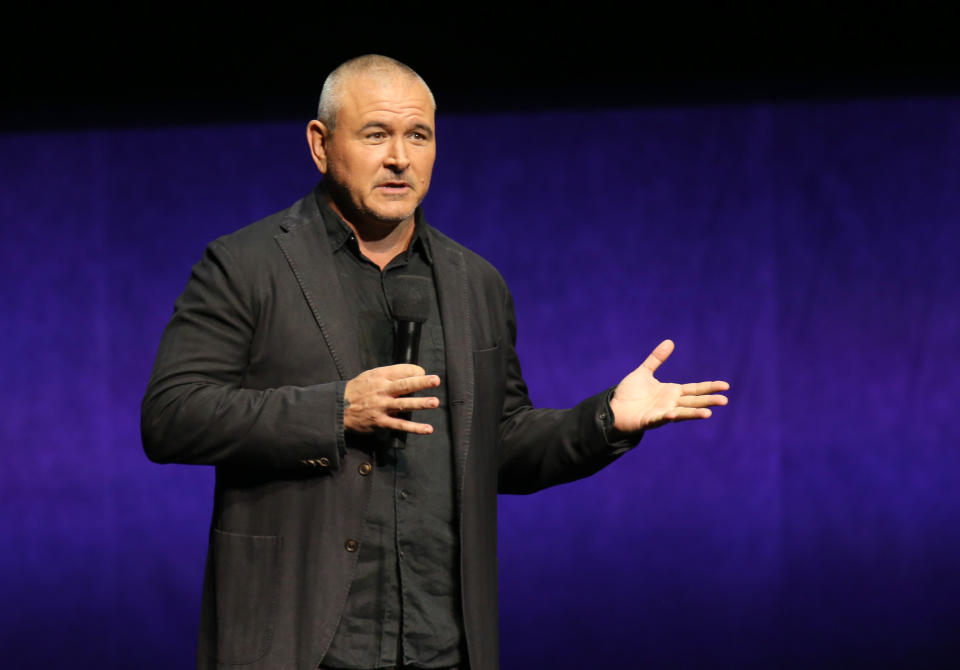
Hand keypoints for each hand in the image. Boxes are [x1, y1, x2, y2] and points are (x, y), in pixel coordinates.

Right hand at [344, 364, 440, 434]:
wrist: (339, 408)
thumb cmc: (358, 390)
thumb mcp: (371, 375)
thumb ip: (390, 374)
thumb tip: (414, 373)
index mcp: (380, 377)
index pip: (401, 371)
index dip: (415, 371)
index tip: (424, 373)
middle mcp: (382, 391)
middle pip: (404, 385)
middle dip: (421, 382)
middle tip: (435, 380)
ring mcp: (382, 407)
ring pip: (403, 405)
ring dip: (420, 404)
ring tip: (435, 402)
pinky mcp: (381, 422)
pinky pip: (400, 425)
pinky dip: (414, 428)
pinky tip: (427, 429)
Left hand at [609, 340, 728, 433]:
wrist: (614, 408)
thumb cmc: (630, 393)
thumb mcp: (644, 372)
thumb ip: (656, 359)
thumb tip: (670, 341)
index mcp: (672, 392)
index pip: (695, 389)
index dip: (709, 387)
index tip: (725, 386)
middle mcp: (671, 403)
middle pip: (693, 401)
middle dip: (708, 401)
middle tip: (725, 400)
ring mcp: (662, 413)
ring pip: (682, 413)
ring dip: (694, 413)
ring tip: (708, 414)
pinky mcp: (650, 421)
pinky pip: (660, 419)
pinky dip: (667, 417)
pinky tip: (672, 414)